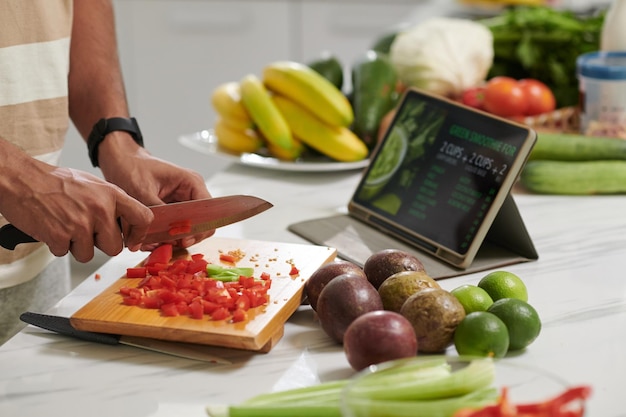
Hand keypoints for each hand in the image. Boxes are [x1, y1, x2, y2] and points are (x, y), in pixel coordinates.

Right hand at [0, 162, 152, 261]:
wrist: (22, 179)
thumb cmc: (55, 182)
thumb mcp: (93, 185)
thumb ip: (111, 203)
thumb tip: (127, 222)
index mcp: (112, 194)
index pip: (143, 217)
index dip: (138, 233)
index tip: (131, 240)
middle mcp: (100, 209)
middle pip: (114, 247)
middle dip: (100, 244)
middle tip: (85, 230)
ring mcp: (80, 224)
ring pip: (89, 254)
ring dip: (76, 246)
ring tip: (65, 225)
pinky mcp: (60, 236)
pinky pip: (65, 253)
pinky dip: (57, 245)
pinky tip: (52, 227)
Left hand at [98, 136, 214, 249]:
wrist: (120, 161)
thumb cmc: (132, 167)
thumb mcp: (143, 191)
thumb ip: (155, 214)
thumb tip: (160, 236)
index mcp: (191, 183)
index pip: (208, 211)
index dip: (198, 228)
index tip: (183, 239)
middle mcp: (191, 193)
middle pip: (201, 224)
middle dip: (185, 236)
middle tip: (169, 244)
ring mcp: (183, 202)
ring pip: (188, 228)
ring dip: (173, 238)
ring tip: (155, 242)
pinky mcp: (172, 209)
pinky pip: (175, 227)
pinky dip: (165, 235)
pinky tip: (151, 238)